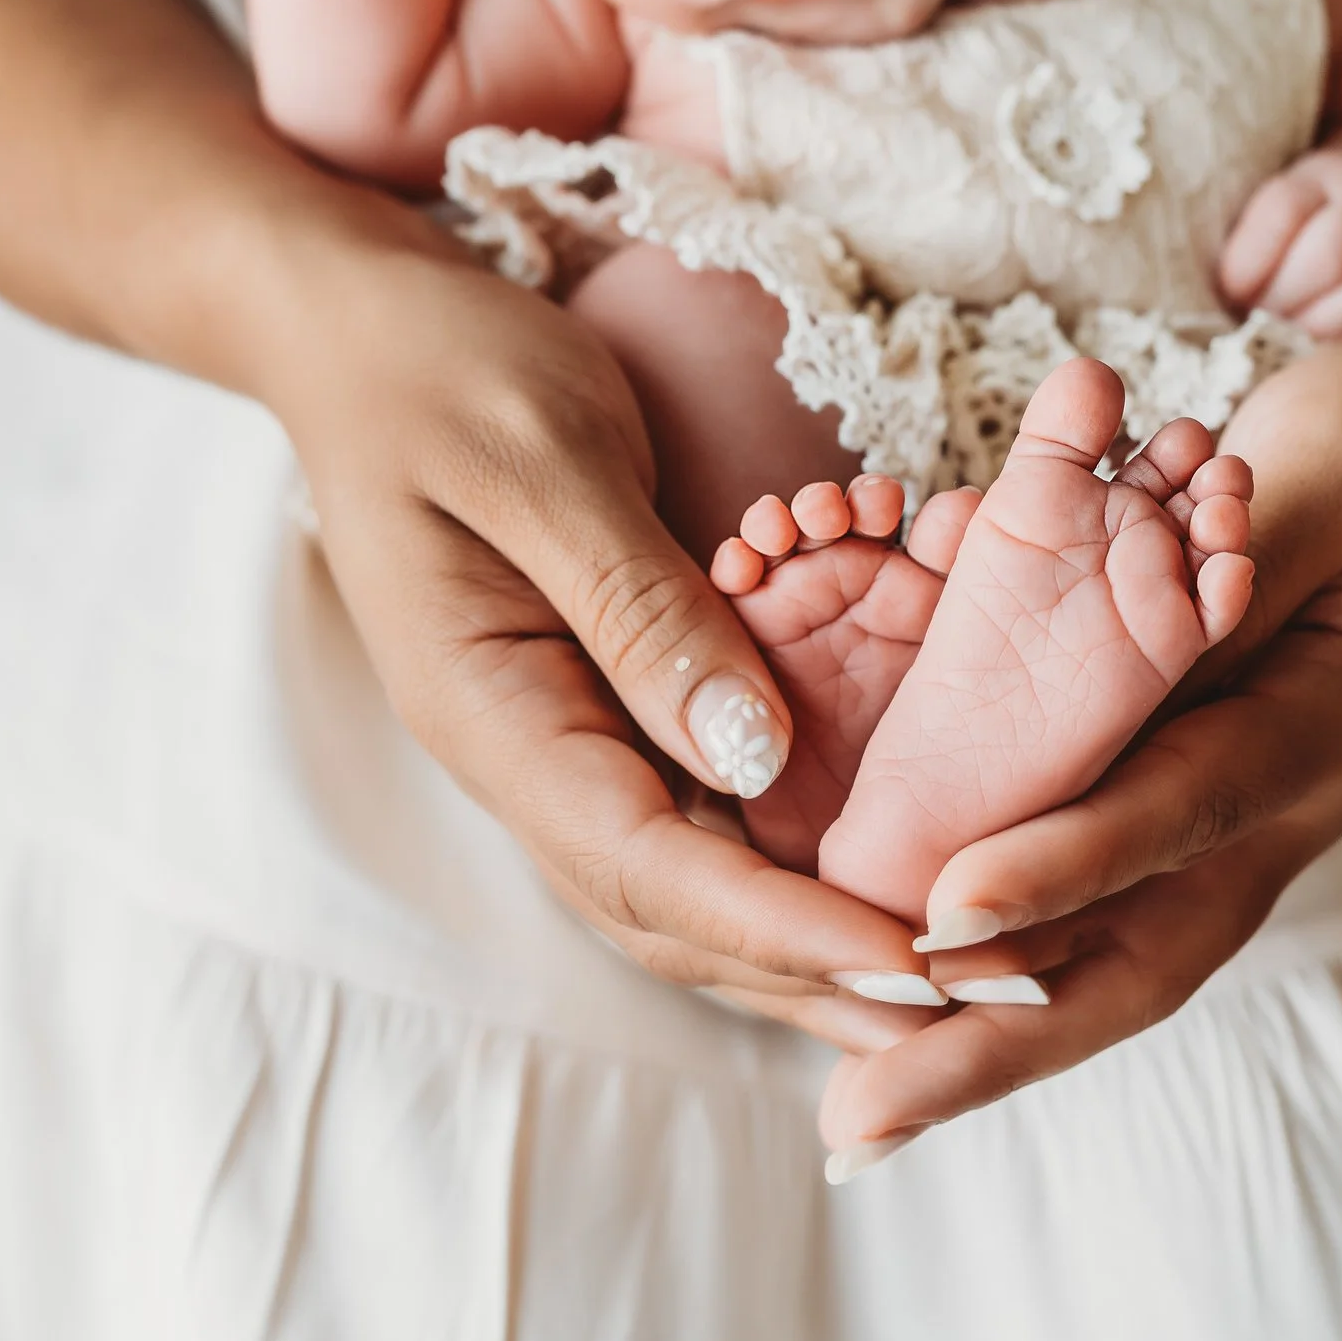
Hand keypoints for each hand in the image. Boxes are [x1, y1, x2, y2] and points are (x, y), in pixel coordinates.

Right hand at [258, 226, 930, 1000]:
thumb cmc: (438, 371)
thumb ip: (639, 610)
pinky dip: (801, 870)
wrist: (360, 334)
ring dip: (821, 949)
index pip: (649, 868)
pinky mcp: (614, 715)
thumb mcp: (544, 461)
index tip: (912, 962)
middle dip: (822, 976)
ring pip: (701, 893)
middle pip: (681, 920)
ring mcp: (570, 748)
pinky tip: (896, 889)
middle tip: (981, 1006)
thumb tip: (752, 758)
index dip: (783, 925)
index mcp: (494, 717)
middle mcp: (532, 763)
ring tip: (962, 987)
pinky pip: (711, 822)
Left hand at [796, 323, 1341, 1156]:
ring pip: (1103, 954)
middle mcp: (1281, 804)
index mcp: (1334, 719)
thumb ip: (1248, 548)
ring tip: (857, 1115)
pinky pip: (1082, 906)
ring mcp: (1232, 820)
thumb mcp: (1341, 458)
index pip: (1191, 802)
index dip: (1073, 859)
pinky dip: (993, 969)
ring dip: (978, 1035)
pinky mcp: (1176, 805)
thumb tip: (1163, 628)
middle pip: (1142, 949)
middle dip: (1001, 1038)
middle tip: (867, 1118)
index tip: (948, 913)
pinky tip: (888, 1018)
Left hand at [1218, 114, 1341, 339]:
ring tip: (1277, 337)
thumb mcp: (1276, 205)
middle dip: (1278, 302)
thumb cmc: (1305, 211)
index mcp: (1315, 176)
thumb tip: (1193, 302)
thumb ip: (1244, 240)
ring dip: (1309, 325)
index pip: (1283, 209)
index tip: (1227, 291)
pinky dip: (1336, 336)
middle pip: (1324, 257)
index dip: (1247, 262)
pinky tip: (1308, 344)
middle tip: (1249, 322)